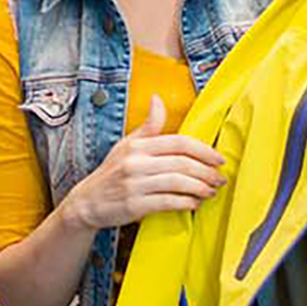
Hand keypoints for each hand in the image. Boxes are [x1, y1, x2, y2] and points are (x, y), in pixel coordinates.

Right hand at [60, 96, 226, 230]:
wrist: (87, 202)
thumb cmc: (110, 173)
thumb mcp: (126, 144)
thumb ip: (148, 126)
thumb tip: (157, 99)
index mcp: (137, 146)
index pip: (178, 142)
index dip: (203, 150)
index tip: (218, 159)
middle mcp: (136, 163)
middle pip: (182, 163)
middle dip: (206, 172)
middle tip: (219, 178)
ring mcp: (135, 184)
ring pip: (178, 183)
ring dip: (200, 188)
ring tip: (211, 191)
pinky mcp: (135, 205)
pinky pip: (168, 202)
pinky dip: (186, 203)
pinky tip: (194, 203)